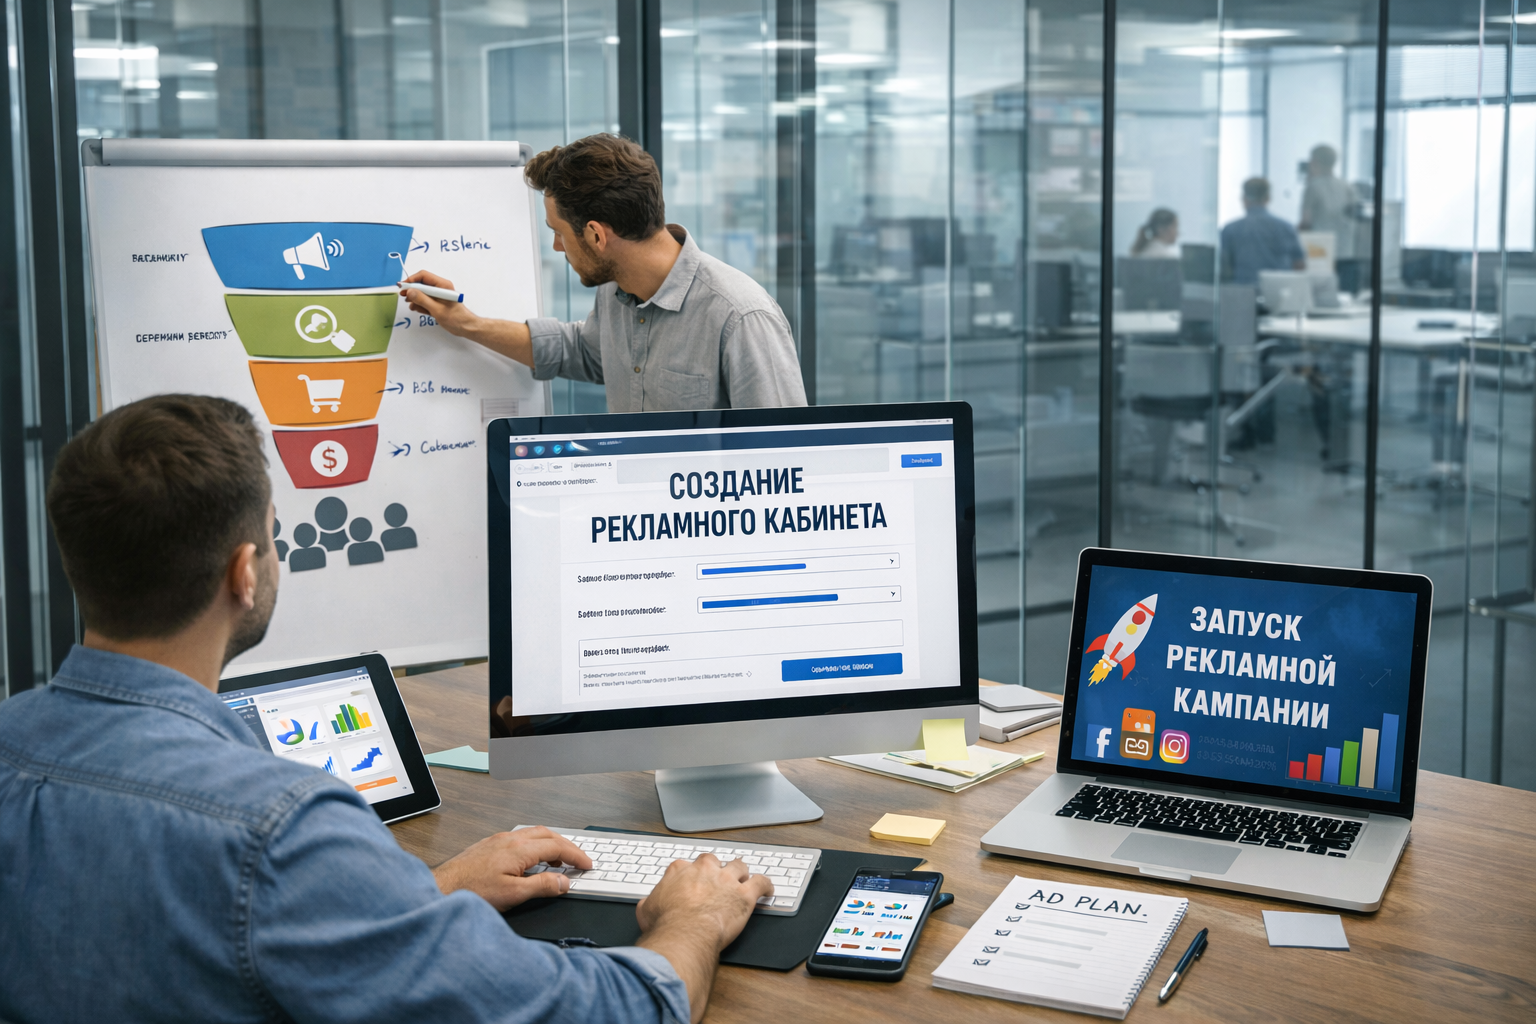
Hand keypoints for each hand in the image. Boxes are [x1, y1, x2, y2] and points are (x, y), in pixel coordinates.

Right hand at [400, 270, 479, 335]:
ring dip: (415, 298)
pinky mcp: (437, 302)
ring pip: (422, 292)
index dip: (411, 280)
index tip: (403, 286)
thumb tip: (410, 291)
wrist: (465, 328)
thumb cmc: (456, 318)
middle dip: (412, 290)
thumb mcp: (437, 310)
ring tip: (411, 305)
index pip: (423, 276)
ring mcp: (439, 295)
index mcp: (443, 285)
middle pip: (421, 284)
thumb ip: (422, 300)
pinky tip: (417, 309)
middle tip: (403, 296)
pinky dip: (420, 304)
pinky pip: (425, 300)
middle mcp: (440, 288)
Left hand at [431, 826, 592, 910]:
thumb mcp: (513, 895)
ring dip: (550, 844)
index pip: (557, 846)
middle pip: (547, 834)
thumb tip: (563, 882)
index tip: (587, 864)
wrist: (440, 889)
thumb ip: (541, 887)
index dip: (576, 855)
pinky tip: (531, 860)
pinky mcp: (488, 846)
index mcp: (518, 849)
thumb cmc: (470, 892)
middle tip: (578, 860)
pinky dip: (534, 846)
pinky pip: (519, 838)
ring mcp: (497, 840)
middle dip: (566, 846)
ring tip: (558, 861)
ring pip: (533, 834)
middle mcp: (509, 839)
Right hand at [635, 854, 772, 1022]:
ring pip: (739, 867)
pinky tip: (768, 889)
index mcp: (680, 870)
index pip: (687, 865)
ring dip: (741, 873)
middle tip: (717, 880)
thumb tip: (647, 904)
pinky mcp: (744, 894)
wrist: (685, 934)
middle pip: (714, 861)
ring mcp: (726, 880)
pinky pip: (761, 882)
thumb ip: (649, 902)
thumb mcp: (646, 911)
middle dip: (716, 869)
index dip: (692, 875)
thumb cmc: (666, 925)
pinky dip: (766, 885)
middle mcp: (704, 870)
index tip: (693, 883)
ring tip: (744, 879)